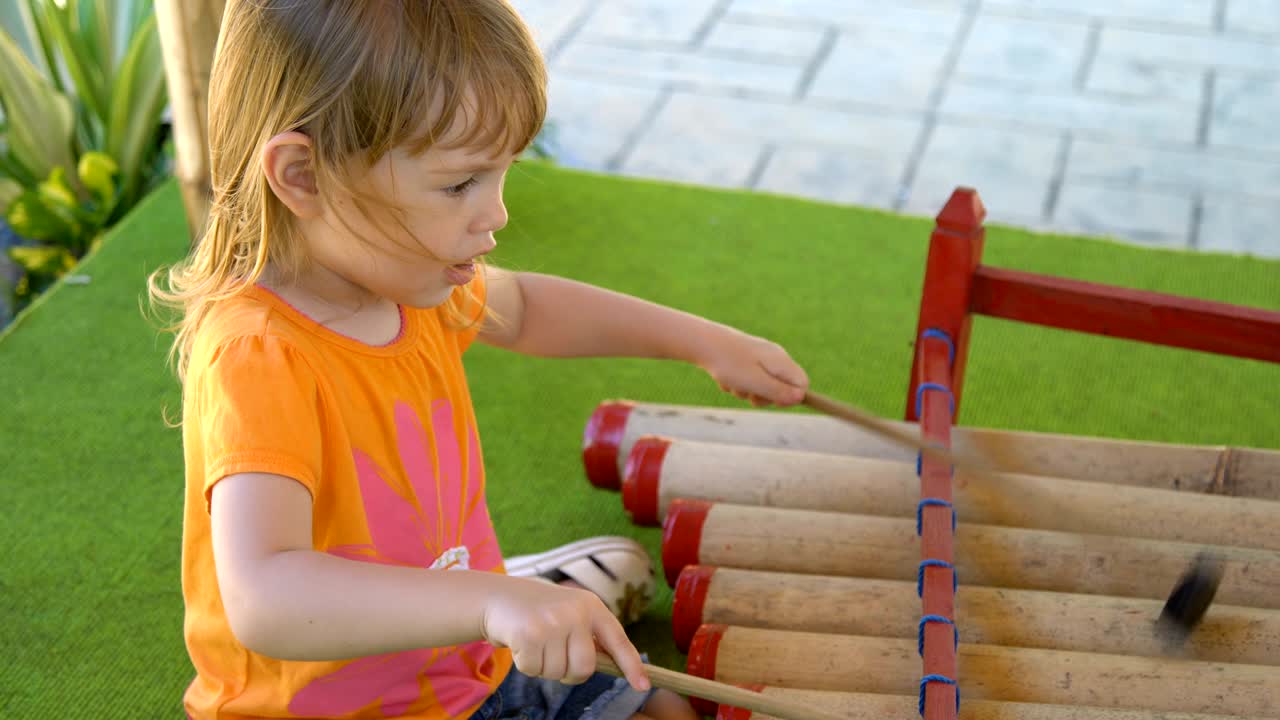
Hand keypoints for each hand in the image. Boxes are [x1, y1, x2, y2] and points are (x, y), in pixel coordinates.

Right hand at [481, 576, 650, 690]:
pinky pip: (533, 669)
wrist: (499, 596)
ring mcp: (552, 621)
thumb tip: (616, 665)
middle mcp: (576, 612)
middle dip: (568, 672)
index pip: (618, 640)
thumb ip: (591, 636)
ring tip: (536, 643)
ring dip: (543, 667)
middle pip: (584, 668)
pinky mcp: (529, 632)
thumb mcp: (571, 613)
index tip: (643, 686)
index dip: (632, 665)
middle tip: (554, 655)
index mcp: (592, 606)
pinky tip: (521, 643)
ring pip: (557, 672)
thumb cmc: (540, 612)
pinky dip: (525, 664)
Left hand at [697, 327, 808, 406]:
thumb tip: (800, 398)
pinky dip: (737, 383)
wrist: (702, 342)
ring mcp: (760, 357)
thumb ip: (778, 391)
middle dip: (764, 396)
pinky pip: (747, 379)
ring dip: (746, 391)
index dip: (791, 398)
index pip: (802, 383)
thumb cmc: (730, 364)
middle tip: (748, 394)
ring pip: (761, 385)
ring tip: (732, 383)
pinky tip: (724, 378)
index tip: (772, 401)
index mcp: (781, 361)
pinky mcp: (746, 359)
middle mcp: (774, 357)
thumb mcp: (755, 383)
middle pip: (781, 387)